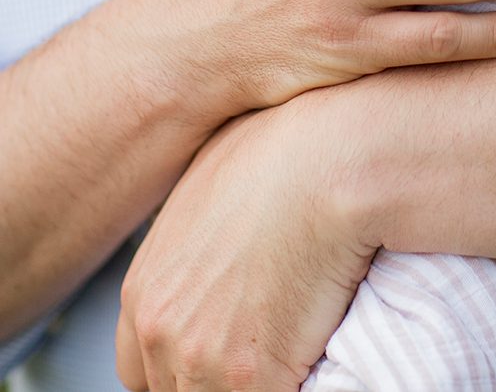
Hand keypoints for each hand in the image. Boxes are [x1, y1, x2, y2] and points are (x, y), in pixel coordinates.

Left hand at [116, 95, 372, 391]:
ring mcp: (196, 355)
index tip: (221, 354)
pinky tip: (313, 358)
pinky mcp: (246, 376)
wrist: (332, 158)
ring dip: (252, 384)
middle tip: (260, 351)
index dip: (184, 365)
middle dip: (213, 378)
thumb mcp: (212, 182)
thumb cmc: (289, 149)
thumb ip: (196, 240)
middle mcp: (157, 324)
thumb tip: (223, 259)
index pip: (141, 367)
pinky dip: (292, 386)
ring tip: (294, 351)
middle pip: (171, 389)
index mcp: (146, 286)